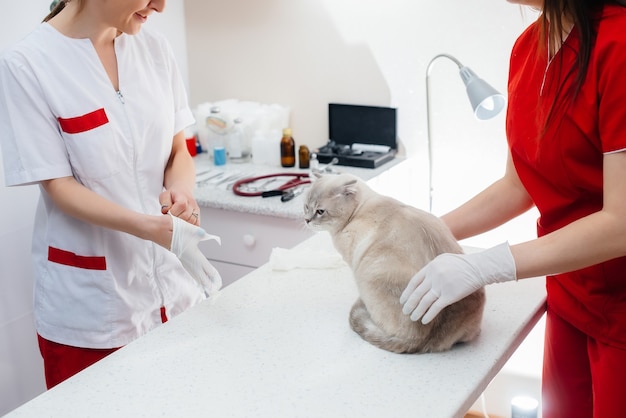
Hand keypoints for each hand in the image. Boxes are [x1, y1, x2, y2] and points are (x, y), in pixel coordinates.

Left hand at [160, 187, 199, 224]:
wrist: (182, 192)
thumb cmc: (173, 195)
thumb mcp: (165, 195)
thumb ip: (165, 202)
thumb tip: (166, 210)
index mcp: (183, 198)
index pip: (181, 206)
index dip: (173, 213)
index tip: (167, 214)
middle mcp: (192, 205)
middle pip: (186, 216)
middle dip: (176, 221)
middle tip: (170, 220)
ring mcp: (196, 211)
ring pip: (191, 222)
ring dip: (182, 225)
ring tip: (176, 224)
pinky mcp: (198, 216)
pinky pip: (196, 225)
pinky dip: (189, 228)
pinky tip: (183, 227)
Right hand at [169, 213, 222, 295]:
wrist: (156, 228)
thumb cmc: (172, 228)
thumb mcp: (190, 229)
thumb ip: (200, 233)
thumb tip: (205, 234)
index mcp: (193, 254)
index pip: (205, 266)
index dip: (211, 274)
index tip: (216, 281)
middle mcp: (187, 258)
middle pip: (198, 273)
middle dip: (206, 281)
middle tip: (212, 289)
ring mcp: (181, 257)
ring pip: (192, 270)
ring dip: (199, 277)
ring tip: (205, 284)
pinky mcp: (177, 254)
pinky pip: (187, 267)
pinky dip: (192, 272)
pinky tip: (193, 272)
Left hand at [399, 242, 515, 323]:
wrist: (478, 268)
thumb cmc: (462, 264)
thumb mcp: (443, 260)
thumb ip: (431, 269)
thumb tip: (422, 279)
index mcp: (430, 267)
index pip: (414, 282)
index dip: (407, 293)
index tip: (403, 300)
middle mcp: (433, 276)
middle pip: (417, 293)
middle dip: (409, 304)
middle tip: (405, 311)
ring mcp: (441, 286)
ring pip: (424, 302)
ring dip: (417, 311)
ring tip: (412, 318)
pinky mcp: (450, 295)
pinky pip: (435, 307)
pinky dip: (428, 315)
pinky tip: (424, 320)